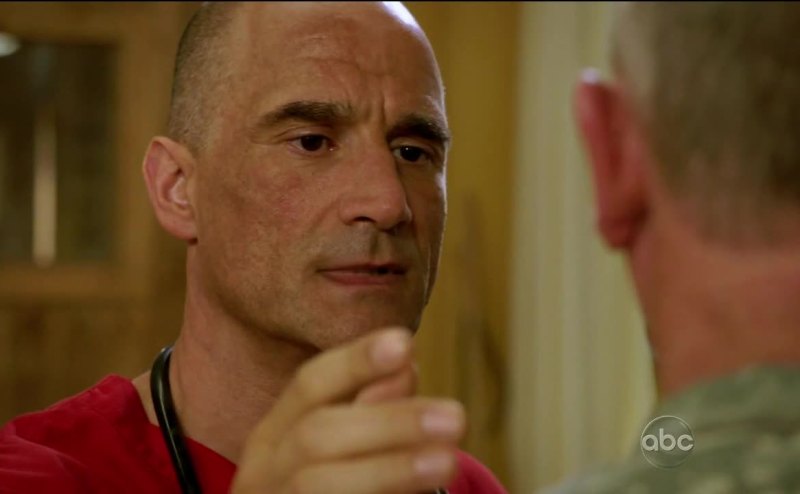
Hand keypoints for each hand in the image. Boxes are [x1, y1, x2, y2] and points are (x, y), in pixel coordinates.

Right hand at [230, 328, 464, 493]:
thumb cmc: (332, 484)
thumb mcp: (347, 443)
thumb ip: (374, 407)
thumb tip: (405, 367)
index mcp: (273, 435)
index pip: (308, 385)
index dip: (355, 362)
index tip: (405, 343)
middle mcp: (264, 473)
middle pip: (316, 436)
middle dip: (388, 423)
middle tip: (455, 418)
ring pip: (317, 486)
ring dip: (390, 470)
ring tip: (448, 462)